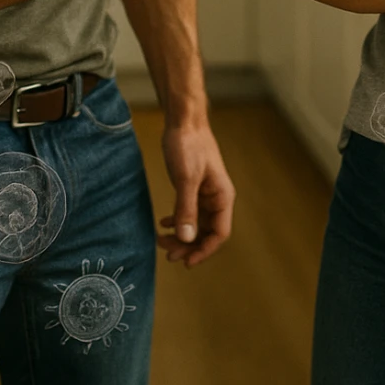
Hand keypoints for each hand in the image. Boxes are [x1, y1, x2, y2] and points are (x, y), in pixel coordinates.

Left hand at [157, 121, 236, 268]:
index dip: (204, 250)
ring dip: (181, 236)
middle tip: (168, 254)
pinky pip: (189, 213)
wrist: (183, 121)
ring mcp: (205, 194)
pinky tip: (163, 223)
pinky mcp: (193, 188)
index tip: (186, 262)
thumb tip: (187, 239)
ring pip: (196, 225)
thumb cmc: (188, 146)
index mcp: (222, 197)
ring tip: (161, 240)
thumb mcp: (186, 178)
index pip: (219, 233)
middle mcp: (217, 198)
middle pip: (207, 233)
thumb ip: (186, 208)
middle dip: (189, 246)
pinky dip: (177, 221)